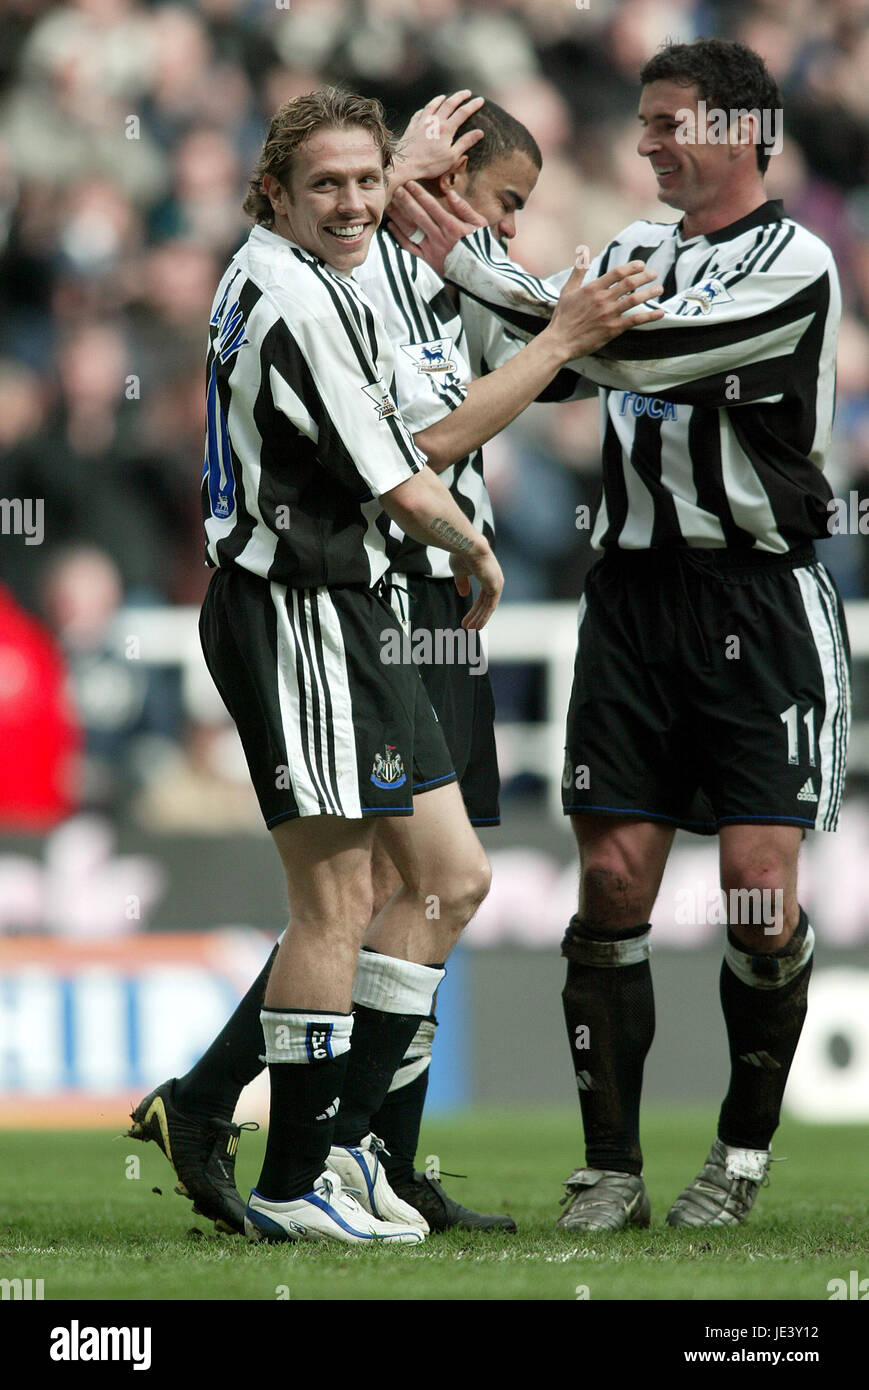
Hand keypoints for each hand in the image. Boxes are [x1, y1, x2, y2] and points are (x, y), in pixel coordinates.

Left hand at [387, 182, 486, 275]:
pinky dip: (399, 237)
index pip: (432, 206)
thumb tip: (450, 193)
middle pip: (419, 216)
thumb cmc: (480, 247)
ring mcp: (431, 251)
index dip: (420, 194)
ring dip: (398, 217)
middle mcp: (439, 238)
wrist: (480, 275)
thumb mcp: (479, 225)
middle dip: (406, 202)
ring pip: (411, 231)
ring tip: (389, 205)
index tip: (410, 183)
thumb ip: (464, 209)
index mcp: (452, 227)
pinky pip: (409, 248)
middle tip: (395, 190)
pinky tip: (391, 226)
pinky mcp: (426, 262)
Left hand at [395, 91, 483, 183]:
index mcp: (447, 129)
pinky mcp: (413, 126)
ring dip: (442, 98)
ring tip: (446, 96)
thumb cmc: (430, 164)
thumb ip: (465, 143)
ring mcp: (423, 122)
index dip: (473, 105)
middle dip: (460, 96)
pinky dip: (426, 108)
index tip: (480, 100)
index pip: (463, 112)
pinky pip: (420, 112)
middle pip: (449, 103)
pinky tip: (427, 109)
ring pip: (433, 104)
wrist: (406, 164)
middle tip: (467, 92)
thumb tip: (479, 132)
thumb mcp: (452, 157)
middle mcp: (435, 121)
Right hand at [450, 546, 503, 628]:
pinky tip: (477, 626)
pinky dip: (484, 617)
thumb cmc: (461, 553)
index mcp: (486, 574)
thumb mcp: (459, 571)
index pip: (482, 596)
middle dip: (476, 616)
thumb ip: (462, 582)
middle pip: (485, 603)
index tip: (466, 618)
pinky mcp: (496, 586)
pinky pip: (490, 606)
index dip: (474, 609)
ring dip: (479, 619)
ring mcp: (496, 582)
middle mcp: (494, 578)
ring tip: (470, 630)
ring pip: (488, 606)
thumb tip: (463, 594)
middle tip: (468, 627)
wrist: (467, 545)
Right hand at [546, 261, 664, 360]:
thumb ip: (578, 270)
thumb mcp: (568, 290)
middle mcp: (602, 299)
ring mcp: (608, 314)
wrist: (559, 342)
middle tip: (653, 274)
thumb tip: (583, 251)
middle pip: (629, 283)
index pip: (617, 273)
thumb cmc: (562, 317)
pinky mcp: (612, 329)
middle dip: (644, 277)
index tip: (641, 265)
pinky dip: (649, 316)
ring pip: (634, 300)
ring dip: (649, 293)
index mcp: (592, 288)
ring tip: (659, 289)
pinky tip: (660, 313)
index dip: (632, 267)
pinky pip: (635, 320)